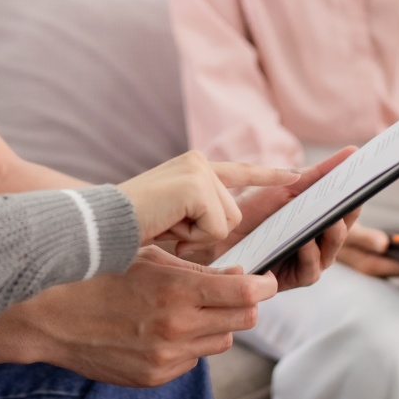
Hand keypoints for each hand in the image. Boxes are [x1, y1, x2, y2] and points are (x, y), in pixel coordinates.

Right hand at [8, 246, 277, 386]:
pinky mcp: (155, 377)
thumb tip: (240, 275)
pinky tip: (164, 329)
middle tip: (237, 291)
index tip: (265, 280)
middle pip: (244, 321)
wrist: (51, 317)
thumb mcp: (148, 257)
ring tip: (193, 309)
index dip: (263, 285)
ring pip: (222, 342)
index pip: (246, 293)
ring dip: (218, 325)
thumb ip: (197, 270)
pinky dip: (190, 344)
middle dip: (247, 304)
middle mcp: (176, 328)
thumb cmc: (100, 274)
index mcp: (176, 291)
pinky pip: (193, 361)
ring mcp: (166, 357)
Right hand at [119, 152, 297, 250]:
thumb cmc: (130, 228)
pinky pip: (216, 226)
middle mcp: (199, 162)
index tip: (298, 175)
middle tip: (173, 226)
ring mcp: (198, 170)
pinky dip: (194, 236)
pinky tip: (168, 225)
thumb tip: (226, 232)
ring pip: (228, 220)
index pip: (239, 171)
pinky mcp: (196, 185)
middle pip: (235, 211)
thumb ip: (200, 214)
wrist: (100, 225)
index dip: (270, 175)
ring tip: (168, 225)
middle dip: (208, 230)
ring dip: (200, 235)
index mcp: (194, 168)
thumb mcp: (173, 218)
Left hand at [174, 147, 357, 290]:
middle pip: (344, 230)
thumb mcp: (288, 187)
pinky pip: (311, 270)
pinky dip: (310, 255)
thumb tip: (353, 151)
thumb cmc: (253, 210)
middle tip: (350, 200)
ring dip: (332, 235)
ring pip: (331, 251)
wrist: (218, 233)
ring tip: (330, 219)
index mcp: (320, 220)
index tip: (366, 181)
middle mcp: (319, 243)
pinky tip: (304, 241)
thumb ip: (320, 172)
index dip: (357, 196)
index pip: (348, 210)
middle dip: (348, 215)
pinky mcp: (293, 279)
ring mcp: (308, 262)